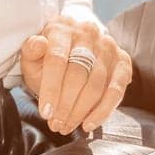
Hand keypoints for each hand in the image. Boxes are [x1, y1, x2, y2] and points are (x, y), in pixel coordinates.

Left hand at [19, 15, 131, 135]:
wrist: (72, 49)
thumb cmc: (48, 58)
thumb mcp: (33, 56)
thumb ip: (31, 51)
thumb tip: (38, 44)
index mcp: (63, 29)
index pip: (57, 59)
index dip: (51, 88)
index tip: (46, 113)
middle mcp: (88, 33)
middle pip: (78, 74)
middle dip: (65, 105)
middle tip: (56, 125)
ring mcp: (108, 46)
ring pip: (96, 84)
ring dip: (81, 111)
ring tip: (67, 126)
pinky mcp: (122, 61)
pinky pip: (116, 89)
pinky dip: (103, 110)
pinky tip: (89, 123)